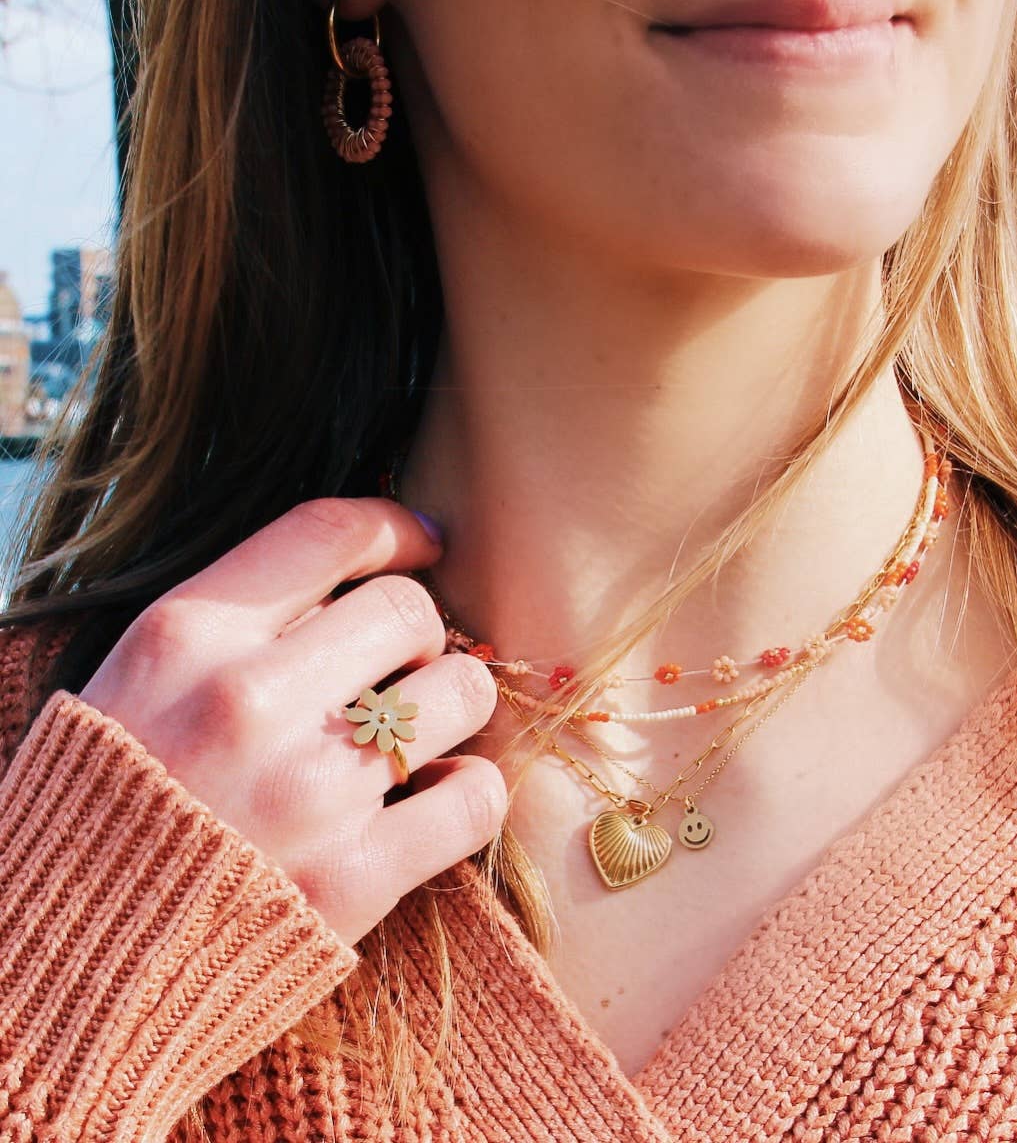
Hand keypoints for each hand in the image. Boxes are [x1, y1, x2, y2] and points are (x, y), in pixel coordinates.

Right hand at [79, 497, 503, 948]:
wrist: (62, 968)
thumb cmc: (102, 810)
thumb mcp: (134, 682)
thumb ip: (236, 625)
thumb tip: (357, 582)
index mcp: (185, 636)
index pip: (330, 530)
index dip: (397, 527)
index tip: (422, 544)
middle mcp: (249, 700)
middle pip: (410, 609)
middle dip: (422, 631)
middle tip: (402, 667)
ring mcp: (307, 791)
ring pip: (461, 691)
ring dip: (455, 705)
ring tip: (420, 731)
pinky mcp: (352, 879)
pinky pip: (475, 798)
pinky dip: (472, 790)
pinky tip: (437, 795)